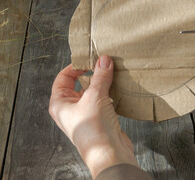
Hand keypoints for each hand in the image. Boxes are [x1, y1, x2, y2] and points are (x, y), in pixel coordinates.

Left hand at [49, 55, 138, 177]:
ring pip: (92, 93)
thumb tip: (103, 60)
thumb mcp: (95, 97)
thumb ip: (100, 77)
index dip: (74, 67)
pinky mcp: (99, 119)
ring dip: (102, 84)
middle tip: (102, 64)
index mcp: (60, 104)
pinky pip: (102, 101)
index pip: (62, 78)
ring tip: (111, 74)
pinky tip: (117, 88)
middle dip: (91, 74)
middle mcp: (70, 109)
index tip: (89, 59)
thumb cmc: (94, 130)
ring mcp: (85, 115)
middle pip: (78, 84)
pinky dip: (109, 93)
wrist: (109, 152)